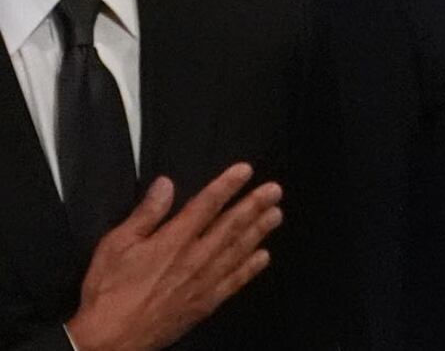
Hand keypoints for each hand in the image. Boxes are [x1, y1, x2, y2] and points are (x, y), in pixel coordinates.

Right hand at [64, 163, 282, 350]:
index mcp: (174, 240)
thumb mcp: (116, 245)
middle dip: (254, 205)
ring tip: (276, 214)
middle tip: (275, 190)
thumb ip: (146, 214)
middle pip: (231, 226)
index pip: (207, 205)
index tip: (245, 170)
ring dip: (259, 231)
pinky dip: (251, 268)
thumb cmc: (109, 289)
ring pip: (239, 250)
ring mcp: (205, 281)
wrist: (112, 338)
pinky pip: (235, 281)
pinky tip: (264, 256)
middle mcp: (196, 257)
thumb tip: (166, 184)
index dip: (227, 185)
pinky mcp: (206, 303)